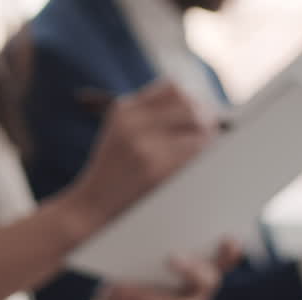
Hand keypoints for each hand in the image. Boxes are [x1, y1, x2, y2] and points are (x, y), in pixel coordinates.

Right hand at [64, 82, 216, 232]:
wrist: (92, 208)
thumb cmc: (112, 175)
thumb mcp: (120, 134)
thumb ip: (149, 117)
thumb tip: (200, 110)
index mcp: (125, 110)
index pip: (173, 89)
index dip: (192, 101)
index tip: (199, 117)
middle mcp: (134, 122)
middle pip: (189, 106)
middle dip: (205, 120)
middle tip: (210, 136)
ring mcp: (145, 145)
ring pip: (198, 129)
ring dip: (207, 141)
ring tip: (202, 155)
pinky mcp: (157, 168)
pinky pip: (196, 154)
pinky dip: (202, 160)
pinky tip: (195, 169)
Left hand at [89, 240, 241, 299]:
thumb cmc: (121, 294)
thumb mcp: (127, 273)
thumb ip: (144, 261)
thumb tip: (147, 243)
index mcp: (193, 273)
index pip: (219, 260)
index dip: (228, 252)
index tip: (228, 239)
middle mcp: (199, 295)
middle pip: (209, 280)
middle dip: (192, 268)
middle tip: (170, 257)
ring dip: (152, 296)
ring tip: (125, 291)